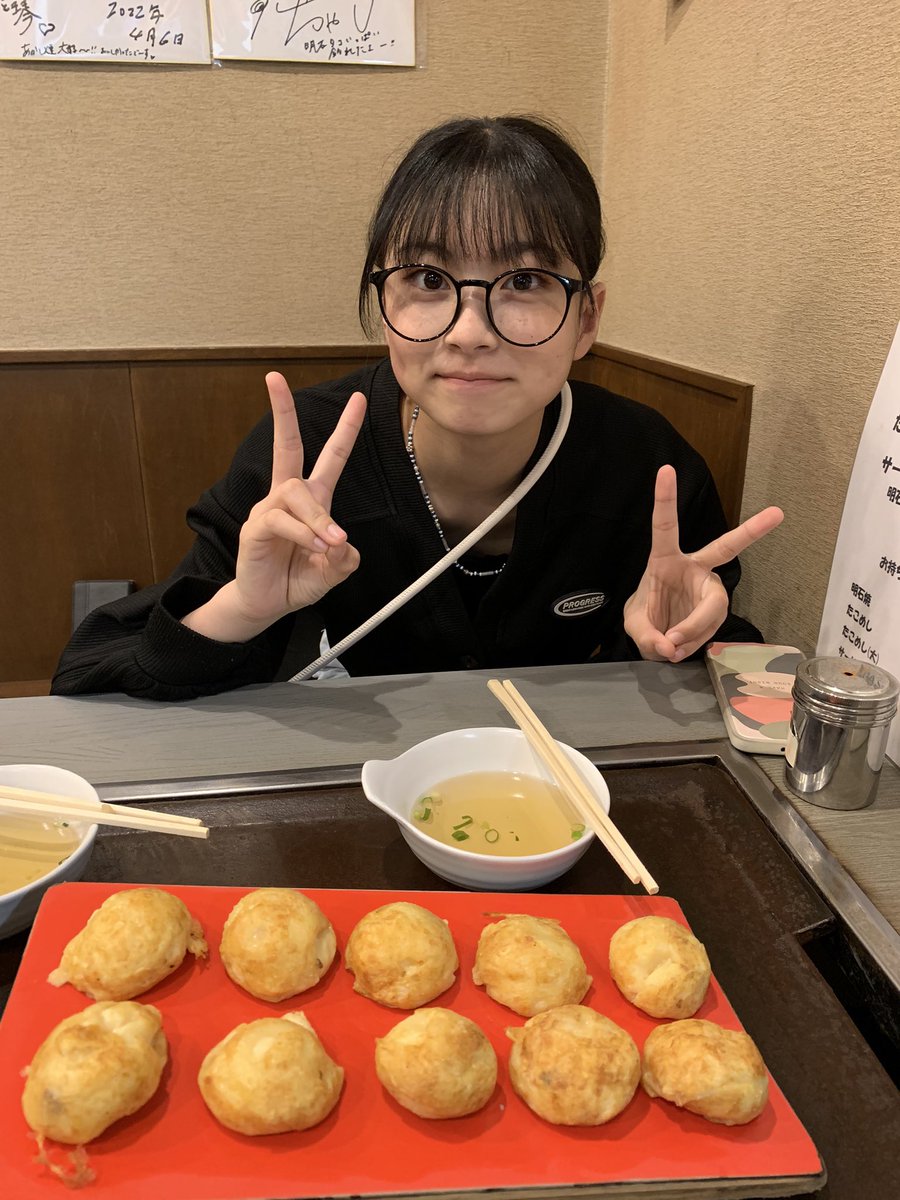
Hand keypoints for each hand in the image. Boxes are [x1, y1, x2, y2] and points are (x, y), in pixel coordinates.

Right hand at [183, 372, 365, 641]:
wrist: (267, 604)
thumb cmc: (298, 580)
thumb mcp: (333, 570)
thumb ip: (344, 559)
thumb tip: (342, 545)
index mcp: (313, 500)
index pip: (330, 457)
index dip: (345, 429)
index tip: (357, 399)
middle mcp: (289, 497)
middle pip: (287, 446)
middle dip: (281, 412)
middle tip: (274, 378)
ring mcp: (269, 509)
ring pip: (295, 493)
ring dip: (317, 517)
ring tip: (329, 543)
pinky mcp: (255, 528)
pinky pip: (280, 520)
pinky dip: (302, 533)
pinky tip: (313, 545)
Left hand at [623, 465, 783, 662]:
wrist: (658, 636)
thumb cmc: (645, 618)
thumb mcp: (634, 627)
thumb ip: (647, 636)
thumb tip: (671, 645)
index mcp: (664, 559)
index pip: (665, 526)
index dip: (665, 499)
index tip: (665, 469)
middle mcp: (693, 567)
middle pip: (725, 550)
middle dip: (751, 530)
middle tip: (778, 513)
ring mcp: (708, 588)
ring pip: (713, 607)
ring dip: (693, 630)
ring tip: (672, 645)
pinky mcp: (716, 609)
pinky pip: (711, 628)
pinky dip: (694, 642)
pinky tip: (680, 648)